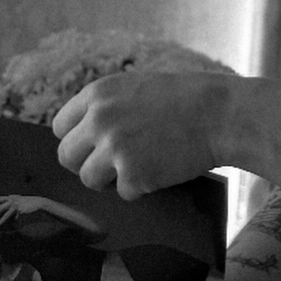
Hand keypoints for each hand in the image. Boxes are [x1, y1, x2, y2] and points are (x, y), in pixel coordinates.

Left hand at [0, 195, 43, 227]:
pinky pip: (15, 218)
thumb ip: (10, 207)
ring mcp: (16, 204)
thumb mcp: (17, 203)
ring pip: (5, 214)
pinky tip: (18, 220)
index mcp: (10, 197)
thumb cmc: (27, 203)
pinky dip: (15, 220)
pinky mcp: (20, 210)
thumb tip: (4, 216)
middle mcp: (12, 200)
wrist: (38, 202)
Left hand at [53, 71, 230, 199]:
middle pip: (66, 156)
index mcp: (97, 93)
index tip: (94, 146)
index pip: (60, 126)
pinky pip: (122, 192)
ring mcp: (114, 148)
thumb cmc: (186, 99)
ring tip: (140, 167)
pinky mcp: (132, 174)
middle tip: (112, 164)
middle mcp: (99, 119)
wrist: (220, 114)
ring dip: (111, 179)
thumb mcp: (136, 88)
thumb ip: (106, 107)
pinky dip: (141, 188)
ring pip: (88, 179)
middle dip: (87, 163)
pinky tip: (161, 170)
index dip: (78, 139)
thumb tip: (83, 135)